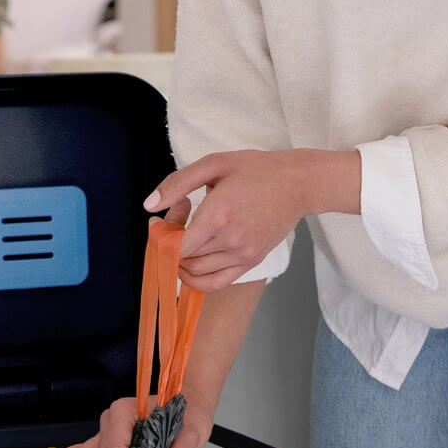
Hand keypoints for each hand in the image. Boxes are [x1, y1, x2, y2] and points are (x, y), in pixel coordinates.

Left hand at [143, 148, 360, 290]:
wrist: (298, 184)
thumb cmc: (256, 170)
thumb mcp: (214, 164)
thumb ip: (177, 183)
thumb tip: (149, 206)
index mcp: (218, 215)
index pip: (177, 246)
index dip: (162, 238)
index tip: (160, 223)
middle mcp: (230, 240)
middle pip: (185, 258)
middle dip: (171, 243)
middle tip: (178, 219)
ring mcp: (242, 255)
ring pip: (196, 272)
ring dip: (182, 259)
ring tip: (189, 234)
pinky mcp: (250, 262)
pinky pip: (215, 283)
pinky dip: (196, 280)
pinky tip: (191, 265)